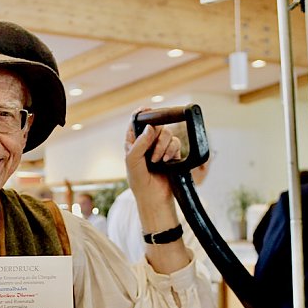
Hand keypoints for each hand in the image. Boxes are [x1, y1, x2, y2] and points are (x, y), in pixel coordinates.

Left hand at [124, 108, 181, 232]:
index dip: (140, 114)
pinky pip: (176, 143)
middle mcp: (146, 143)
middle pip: (155, 125)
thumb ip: (139, 143)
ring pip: (167, 133)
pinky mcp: (172, 153)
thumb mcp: (132, 161)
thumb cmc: (139, 182)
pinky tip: (166, 161)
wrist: (155, 197)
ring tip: (158, 161)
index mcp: (133, 143)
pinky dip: (171, 151)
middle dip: (155, 136)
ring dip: (163, 147)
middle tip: (151, 152)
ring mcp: (160, 148)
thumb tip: (151, 128)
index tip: (146, 109)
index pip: (136, 123)